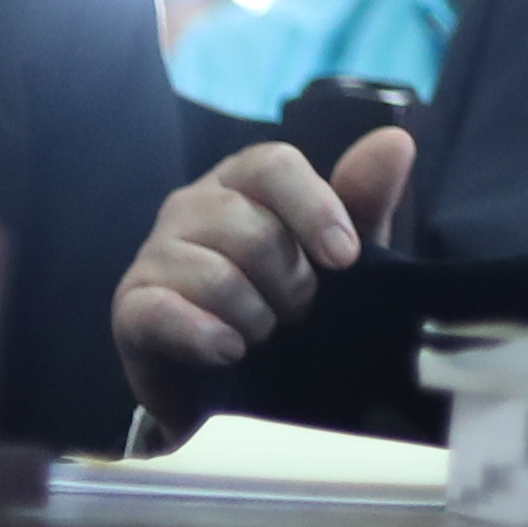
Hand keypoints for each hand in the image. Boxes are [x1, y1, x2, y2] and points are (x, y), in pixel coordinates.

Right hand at [109, 124, 415, 432]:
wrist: (228, 385)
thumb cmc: (286, 301)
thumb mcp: (337, 256)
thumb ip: (365, 200)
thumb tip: (396, 141)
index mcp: (245, 179)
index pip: (275, 165)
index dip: (315, 209)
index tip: (345, 258)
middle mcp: (193, 205)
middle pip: (252, 229)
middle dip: (291, 285)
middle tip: (299, 314)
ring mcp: (155, 253)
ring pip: (216, 277)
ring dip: (256, 319)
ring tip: (263, 335)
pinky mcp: (131, 305)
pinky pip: (164, 311)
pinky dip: (206, 337)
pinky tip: (230, 352)